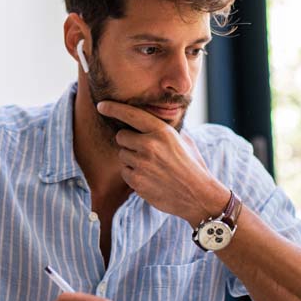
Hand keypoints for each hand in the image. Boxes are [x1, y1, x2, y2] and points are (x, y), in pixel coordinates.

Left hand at [96, 100, 228, 224]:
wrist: (198, 195)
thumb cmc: (192, 166)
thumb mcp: (184, 141)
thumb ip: (166, 130)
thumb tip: (151, 121)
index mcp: (162, 131)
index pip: (131, 114)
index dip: (113, 108)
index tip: (102, 105)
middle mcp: (150, 145)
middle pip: (121, 136)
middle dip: (129, 142)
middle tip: (143, 150)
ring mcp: (142, 164)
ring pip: (122, 155)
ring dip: (132, 159)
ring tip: (151, 166)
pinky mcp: (137, 181)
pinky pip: (125, 172)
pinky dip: (133, 174)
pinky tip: (150, 178)